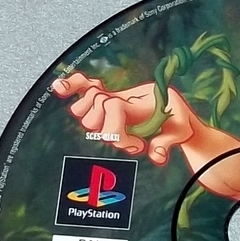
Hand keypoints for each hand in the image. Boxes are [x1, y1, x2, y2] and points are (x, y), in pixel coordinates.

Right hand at [50, 73, 194, 164]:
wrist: (174, 108)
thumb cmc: (177, 120)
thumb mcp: (180, 132)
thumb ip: (166, 143)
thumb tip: (155, 155)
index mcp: (136, 103)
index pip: (112, 108)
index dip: (117, 130)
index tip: (136, 146)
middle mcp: (119, 98)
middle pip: (93, 115)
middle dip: (108, 133)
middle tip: (135, 141)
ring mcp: (111, 98)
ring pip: (83, 110)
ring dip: (96, 124)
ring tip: (119, 131)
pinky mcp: (106, 100)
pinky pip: (82, 86)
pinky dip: (71, 85)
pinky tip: (59, 87)